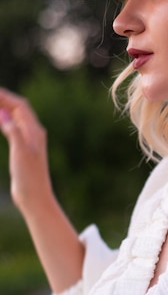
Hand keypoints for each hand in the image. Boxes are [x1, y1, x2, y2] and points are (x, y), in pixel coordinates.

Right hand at [0, 88, 52, 212]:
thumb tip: (4, 115)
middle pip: (18, 109)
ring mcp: (29, 141)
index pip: (20, 106)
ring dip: (4, 108)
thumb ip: (14, 133)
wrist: (35, 197)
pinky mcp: (23, 150)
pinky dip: (5, 120)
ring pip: (16, 118)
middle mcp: (34, 133)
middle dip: (4, 99)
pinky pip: (14, 128)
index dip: (5, 96)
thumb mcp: (21, 153)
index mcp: (35, 131)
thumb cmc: (30, 177)